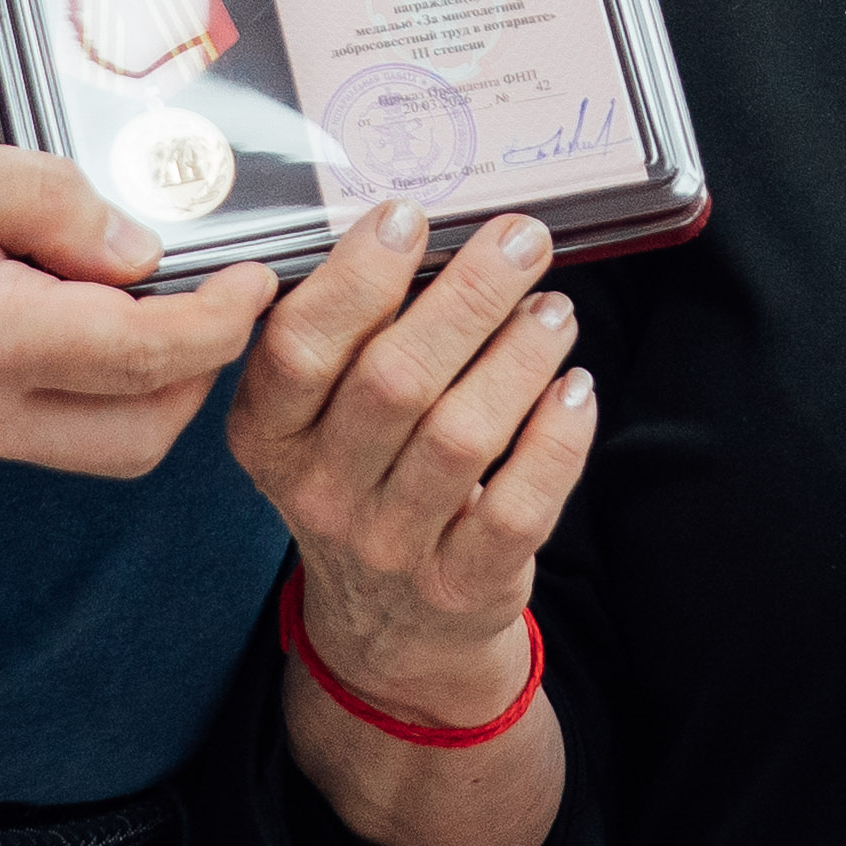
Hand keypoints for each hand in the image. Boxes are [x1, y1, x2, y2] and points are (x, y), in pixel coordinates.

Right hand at [0, 110, 272, 474]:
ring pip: (93, 447)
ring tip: (135, 290)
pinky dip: (80, 385)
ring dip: (143, 386)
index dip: (219, 320)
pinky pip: (36, 433)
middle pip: (137, 437)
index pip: (139, 354)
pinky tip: (68, 309)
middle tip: (211, 290)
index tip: (256, 277)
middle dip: (199, 371)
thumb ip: (50, 202)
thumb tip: (142, 250)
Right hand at [227, 199, 593, 725]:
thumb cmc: (361, 478)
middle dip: (466, 297)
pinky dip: (556, 439)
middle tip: (522, 239)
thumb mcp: (317, 419)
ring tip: (554, 307)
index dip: (354, 278)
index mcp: (269, 435)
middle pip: (393, 381)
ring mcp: (390, 545)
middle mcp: (319, 493)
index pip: (298, 349)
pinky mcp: (461, 585)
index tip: (408, 216)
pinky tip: (576, 387)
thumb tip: (422, 225)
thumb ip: (350, 334)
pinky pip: (518, 505)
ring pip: (461, 436)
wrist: (387, 629)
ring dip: (519, 356)